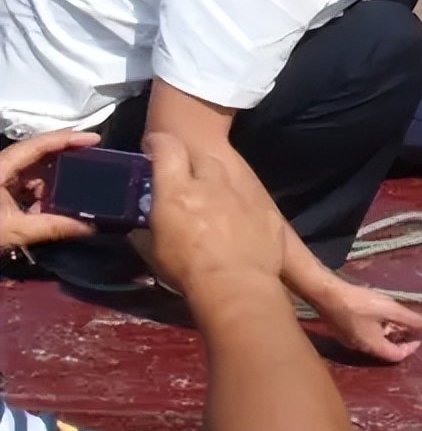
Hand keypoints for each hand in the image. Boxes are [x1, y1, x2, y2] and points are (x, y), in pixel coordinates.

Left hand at [0, 129, 99, 248]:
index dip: (68, 139)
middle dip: (64, 156)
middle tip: (93, 158)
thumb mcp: (14, 230)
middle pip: (36, 153)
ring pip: (31, 171)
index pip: (38, 145)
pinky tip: (50, 207)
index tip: (95, 140)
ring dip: (52, 180)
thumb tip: (90, 227)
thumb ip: (53, 227)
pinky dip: (39, 194)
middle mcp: (0, 167)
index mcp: (1, 167)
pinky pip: (24, 186)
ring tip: (76, 188)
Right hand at [142, 131, 284, 292]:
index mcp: (178, 190)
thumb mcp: (154, 247)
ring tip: (213, 194)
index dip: (159, 144)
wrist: (235, 286)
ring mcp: (243, 193)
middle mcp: (211, 183)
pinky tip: (240, 216)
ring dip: (218, 177)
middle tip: (186, 176)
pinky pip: (252, 197)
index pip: (167, 148)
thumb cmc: (187, 270)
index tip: (155, 147)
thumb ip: (153, 223)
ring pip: (229, 171)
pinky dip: (243, 202)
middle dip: (192, 161)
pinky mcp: (266, 209)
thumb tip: (147, 220)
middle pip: (201, 156)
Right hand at [312, 278, 421, 362]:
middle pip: (386, 348)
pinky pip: (366, 333)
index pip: (396, 356)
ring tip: (398, 316)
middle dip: (401, 337)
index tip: (420, 335)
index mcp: (373, 346)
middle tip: (412, 324)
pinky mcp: (344, 329)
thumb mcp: (389, 309)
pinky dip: (378, 326)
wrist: (326, 294)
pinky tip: (380, 312)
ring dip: (389, 331)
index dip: (411, 347)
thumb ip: (411, 320)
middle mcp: (361, 347)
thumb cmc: (359, 303)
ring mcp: (350, 339)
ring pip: (376, 339)